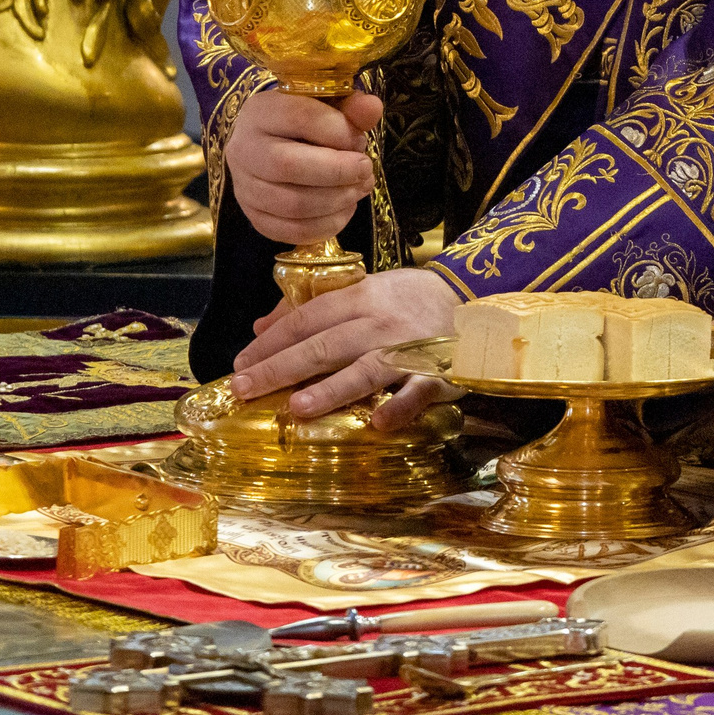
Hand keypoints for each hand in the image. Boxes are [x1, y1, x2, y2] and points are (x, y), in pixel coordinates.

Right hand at [227, 88, 382, 244]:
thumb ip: (351, 106)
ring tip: (360, 188)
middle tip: (365, 170)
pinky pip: (291, 231)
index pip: (299, 117)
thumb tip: (372, 108)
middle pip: (289, 166)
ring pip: (292, 205)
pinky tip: (345, 209)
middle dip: (338, 172)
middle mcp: (244, 149)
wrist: (270, 144)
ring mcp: (244, 187)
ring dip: (337, 200)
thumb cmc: (304, 122)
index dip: (339, 132)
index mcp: (260, 111)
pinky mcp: (254, 217)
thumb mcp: (326, 105)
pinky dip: (326, 225)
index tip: (360, 140)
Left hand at [230, 266, 459, 423]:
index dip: (272, 342)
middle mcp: (380, 322)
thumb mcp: (363, 290)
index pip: (306, 319)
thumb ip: (314, 308)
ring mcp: (409, 348)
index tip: (239, 363)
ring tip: (296, 408)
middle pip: (324, 345)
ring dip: (331, 389)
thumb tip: (262, 326)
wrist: (473, 298)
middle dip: (281, 367)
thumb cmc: (409, 300)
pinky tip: (378, 423)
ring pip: (364, 369)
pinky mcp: (438, 372)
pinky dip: (399, 406)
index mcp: (361, 298)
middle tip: (244, 388)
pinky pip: (416, 392)